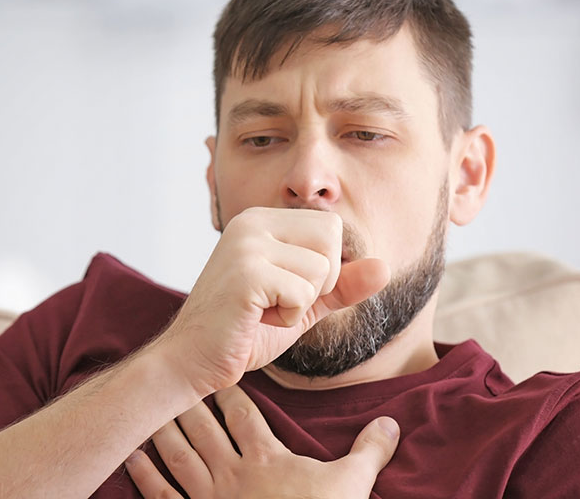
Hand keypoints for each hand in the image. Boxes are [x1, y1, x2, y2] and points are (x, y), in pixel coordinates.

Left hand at [125, 385, 399, 498]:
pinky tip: (131, 459)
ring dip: (163, 430)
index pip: (243, 414)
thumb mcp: (353, 487)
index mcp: (267, 459)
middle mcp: (232, 474)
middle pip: (203, 427)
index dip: (229, 391)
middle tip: (174, 377)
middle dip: (189, 401)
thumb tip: (393, 423)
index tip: (218, 372)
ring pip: (179, 454)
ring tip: (150, 408)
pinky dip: (145, 477)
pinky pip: (163, 496)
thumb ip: (370, 452)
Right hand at [151, 207, 390, 398]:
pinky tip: (255, 319)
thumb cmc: (245, 330)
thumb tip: (385, 267)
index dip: (325, 269)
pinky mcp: (246, 273)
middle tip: (278, 301)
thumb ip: (342, 285)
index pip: (331, 228)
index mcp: (262, 220)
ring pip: (321, 269)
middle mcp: (252, 222)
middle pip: (332, 238)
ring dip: (300, 304)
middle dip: (319, 282)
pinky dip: (287, 317)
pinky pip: (303, 293)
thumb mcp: (303, 303)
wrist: (194, 360)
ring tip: (263, 311)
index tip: (285, 289)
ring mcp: (247, 244)